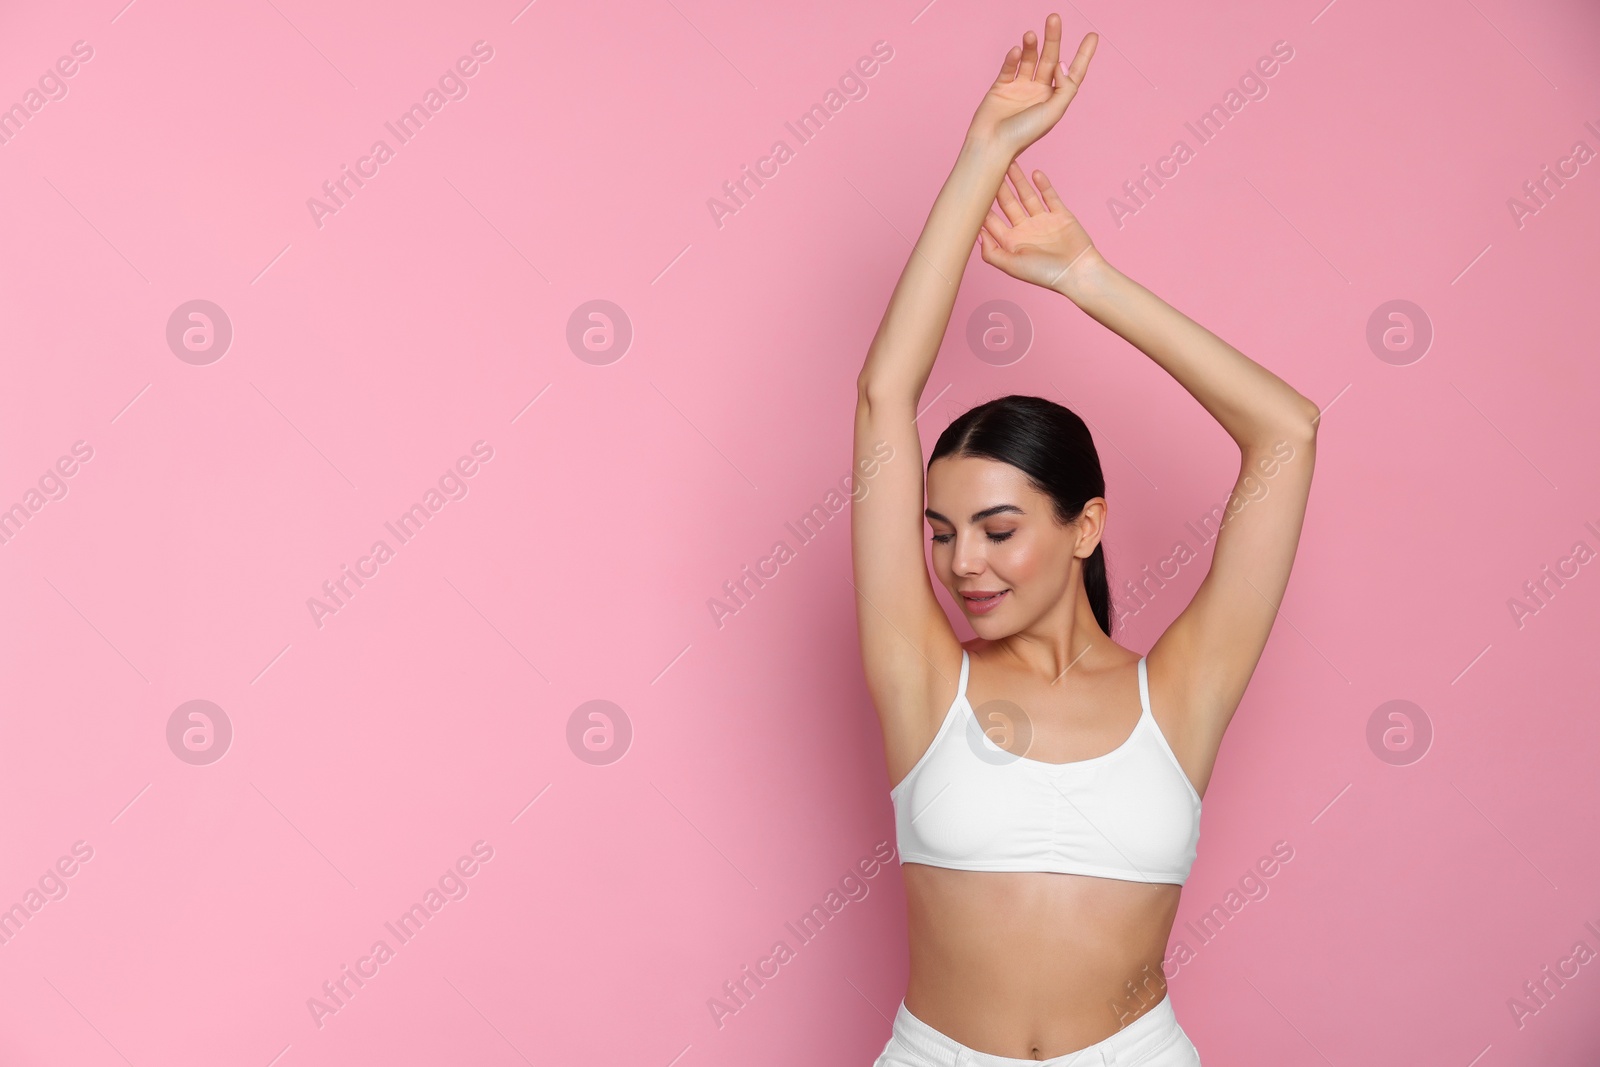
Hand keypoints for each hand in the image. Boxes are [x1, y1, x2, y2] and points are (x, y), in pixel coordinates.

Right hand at [965, 17, 1095, 159]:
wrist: (992, 145)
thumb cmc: (1024, 134)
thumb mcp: (1054, 111)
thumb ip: (1064, 87)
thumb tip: (1062, 64)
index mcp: (1054, 99)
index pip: (1072, 72)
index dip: (1083, 55)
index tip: (1093, 36)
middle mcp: (1038, 91)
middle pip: (1050, 58)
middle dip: (1053, 38)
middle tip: (1054, 18)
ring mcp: (1019, 88)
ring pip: (1029, 59)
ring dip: (1030, 45)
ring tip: (1030, 35)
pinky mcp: (1001, 87)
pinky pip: (1009, 67)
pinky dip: (1012, 58)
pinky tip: (1015, 51)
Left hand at [977, 163, 1101, 293]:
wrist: (1078, 273)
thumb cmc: (1044, 274)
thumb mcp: (1011, 266)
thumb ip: (991, 252)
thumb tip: (976, 233)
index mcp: (1012, 242)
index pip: (992, 220)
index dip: (982, 206)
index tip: (971, 188)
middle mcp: (1025, 230)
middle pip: (1008, 204)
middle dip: (999, 187)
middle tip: (990, 167)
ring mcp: (1043, 221)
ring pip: (1027, 196)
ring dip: (1018, 180)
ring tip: (1010, 161)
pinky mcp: (1060, 215)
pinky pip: (1050, 196)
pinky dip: (1043, 184)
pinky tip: (1034, 172)